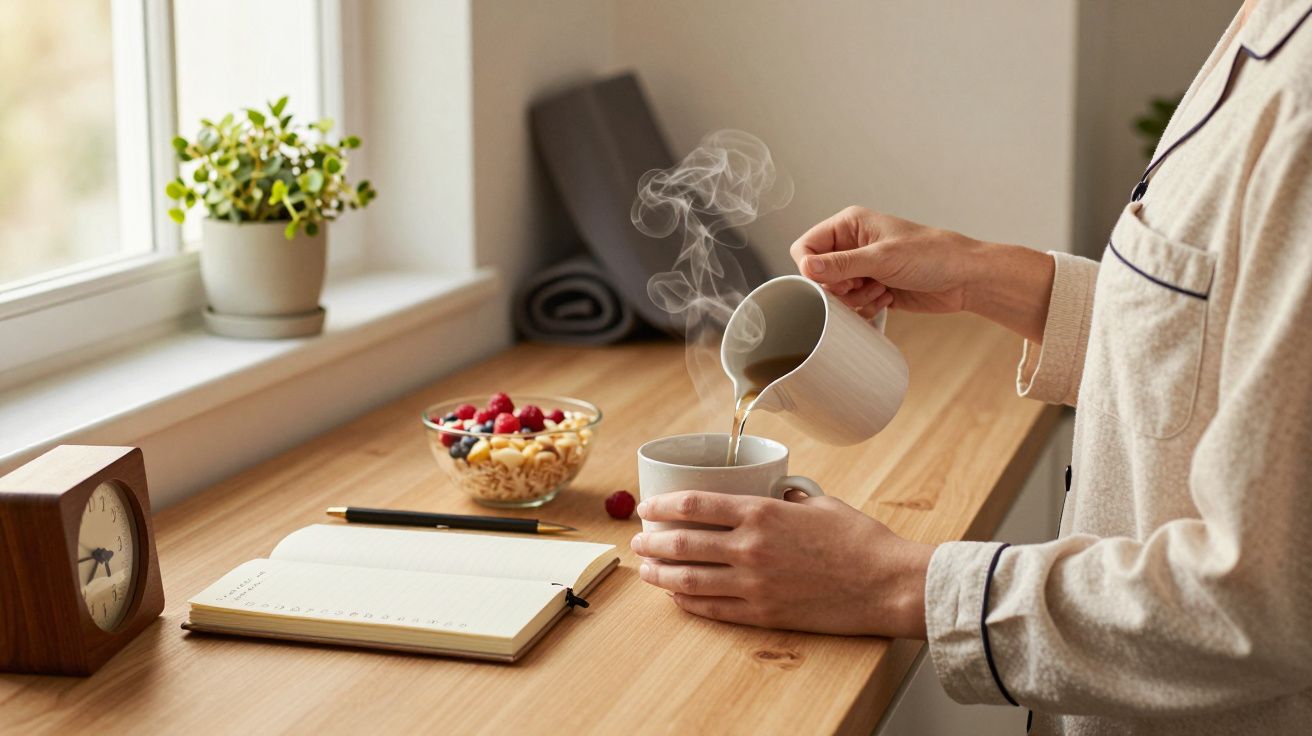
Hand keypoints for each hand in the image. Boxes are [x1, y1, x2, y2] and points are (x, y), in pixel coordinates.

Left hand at [631, 491, 933, 638]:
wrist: (888, 585)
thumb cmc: (861, 542)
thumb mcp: (820, 504)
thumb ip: (787, 500)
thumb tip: (774, 496)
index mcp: (761, 513)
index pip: (693, 506)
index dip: (662, 506)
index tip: (647, 507)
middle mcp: (749, 548)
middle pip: (682, 544)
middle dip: (651, 543)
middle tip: (638, 541)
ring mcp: (753, 585)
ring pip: (688, 581)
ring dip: (660, 575)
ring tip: (646, 571)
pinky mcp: (763, 614)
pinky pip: (712, 609)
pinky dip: (687, 603)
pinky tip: (676, 597)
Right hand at [789, 206, 979, 317]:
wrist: (964, 278)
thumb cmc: (931, 255)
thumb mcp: (882, 258)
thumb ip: (841, 264)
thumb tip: (805, 268)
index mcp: (850, 225)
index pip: (806, 246)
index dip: (811, 268)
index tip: (833, 281)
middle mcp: (853, 245)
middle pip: (818, 274)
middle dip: (838, 287)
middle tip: (861, 285)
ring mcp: (863, 268)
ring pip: (835, 294)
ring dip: (856, 299)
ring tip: (881, 289)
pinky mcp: (873, 287)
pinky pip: (852, 306)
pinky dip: (866, 307)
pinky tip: (887, 297)